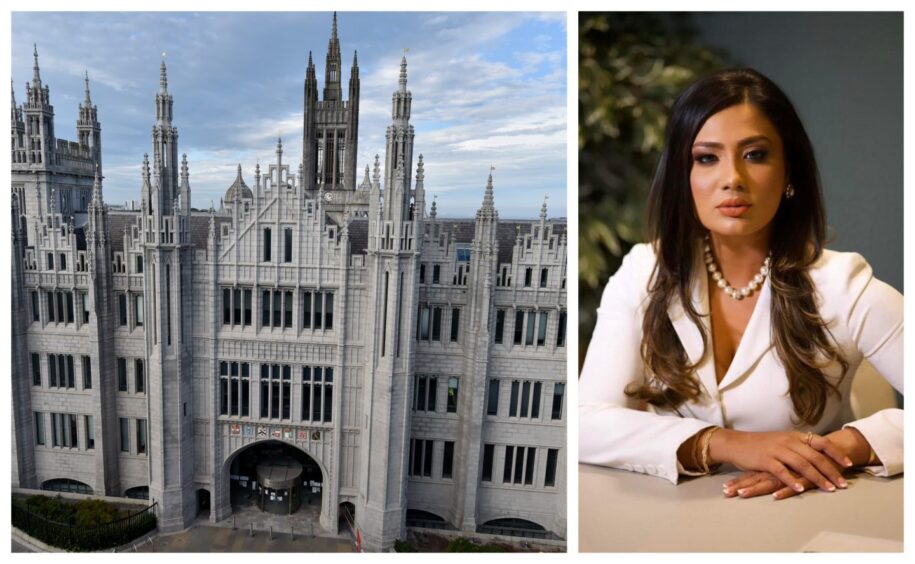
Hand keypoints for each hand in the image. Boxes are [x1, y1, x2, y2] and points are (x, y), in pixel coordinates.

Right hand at [708, 429, 852, 492]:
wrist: (736, 443)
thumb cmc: (760, 444)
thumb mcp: (782, 440)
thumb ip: (799, 446)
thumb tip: (818, 452)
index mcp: (794, 436)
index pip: (820, 442)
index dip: (836, 453)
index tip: (848, 464)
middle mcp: (788, 441)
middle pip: (815, 456)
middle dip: (831, 471)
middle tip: (842, 484)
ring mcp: (777, 450)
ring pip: (802, 464)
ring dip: (817, 478)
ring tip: (828, 489)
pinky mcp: (765, 460)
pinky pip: (782, 471)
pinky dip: (792, 481)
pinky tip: (800, 489)